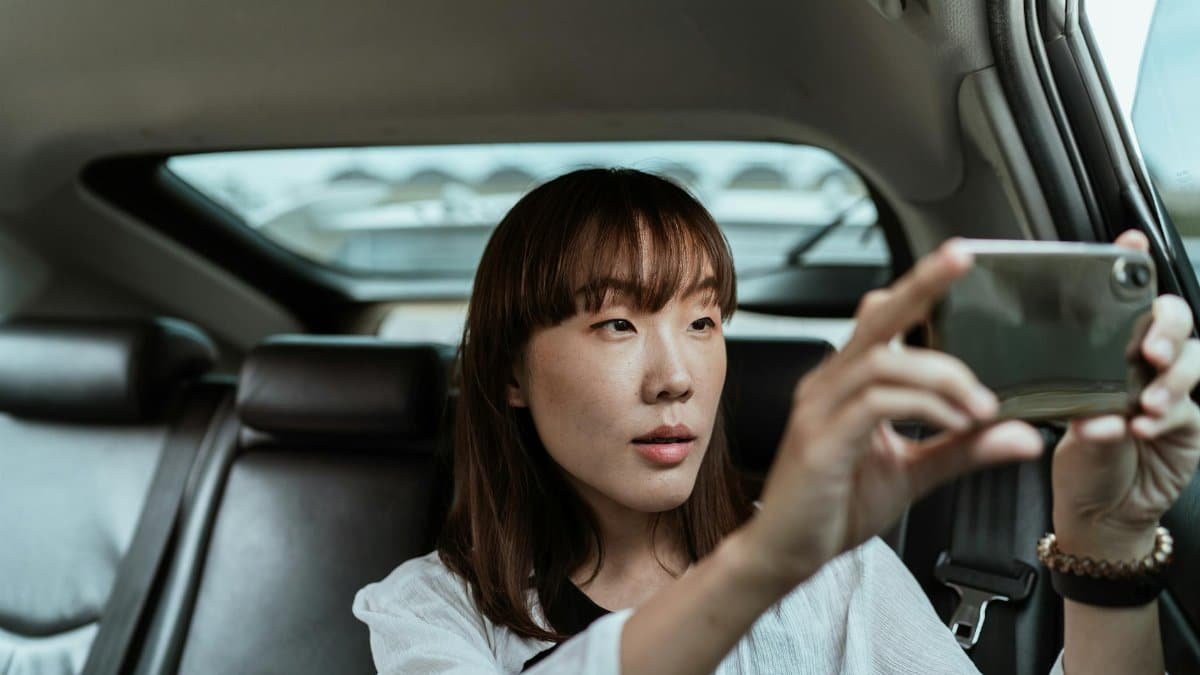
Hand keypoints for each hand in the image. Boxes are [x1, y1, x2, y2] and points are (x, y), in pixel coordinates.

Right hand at [741, 240, 1044, 587]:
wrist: (786, 552)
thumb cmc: (835, 507)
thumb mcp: (913, 473)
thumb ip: (963, 449)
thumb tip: (1021, 434)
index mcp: (847, 384)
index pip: (882, 320)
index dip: (917, 288)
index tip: (959, 263)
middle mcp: (829, 385)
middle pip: (876, 319)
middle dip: (921, 285)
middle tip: (962, 261)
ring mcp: (819, 410)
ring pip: (882, 362)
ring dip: (942, 376)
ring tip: (981, 406)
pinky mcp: (819, 441)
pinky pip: (874, 404)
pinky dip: (923, 407)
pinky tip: (955, 423)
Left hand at [1052, 230, 1199, 558]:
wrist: (1100, 510)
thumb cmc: (1076, 460)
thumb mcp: (1063, 427)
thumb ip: (1079, 412)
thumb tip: (1094, 413)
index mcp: (1106, 349)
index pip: (1122, 299)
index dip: (1131, 265)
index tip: (1129, 242)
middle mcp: (1141, 362)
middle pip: (1172, 319)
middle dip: (1165, 325)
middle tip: (1149, 348)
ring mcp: (1169, 389)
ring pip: (1191, 359)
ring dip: (1170, 377)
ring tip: (1145, 400)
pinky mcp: (1188, 421)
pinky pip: (1186, 407)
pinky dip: (1165, 415)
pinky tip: (1142, 426)